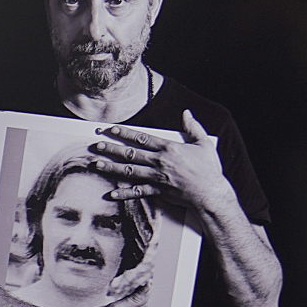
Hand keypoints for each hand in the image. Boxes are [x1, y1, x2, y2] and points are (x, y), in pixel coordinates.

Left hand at [84, 111, 232, 220]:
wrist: (211, 193)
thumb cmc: (209, 169)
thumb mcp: (204, 143)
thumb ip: (193, 127)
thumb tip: (186, 112)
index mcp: (169, 148)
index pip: (141, 138)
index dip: (124, 133)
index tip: (110, 129)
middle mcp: (159, 162)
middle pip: (130, 153)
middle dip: (111, 149)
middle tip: (96, 145)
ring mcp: (157, 178)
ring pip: (129, 171)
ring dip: (111, 168)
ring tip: (96, 164)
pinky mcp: (158, 192)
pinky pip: (138, 192)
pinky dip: (124, 193)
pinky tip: (112, 193)